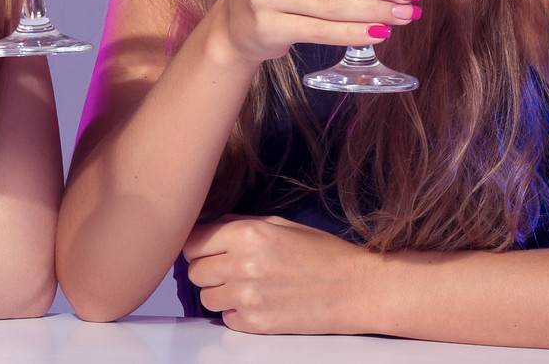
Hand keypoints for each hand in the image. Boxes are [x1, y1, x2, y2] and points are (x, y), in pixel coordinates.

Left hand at [182, 215, 378, 334]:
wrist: (356, 288)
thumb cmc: (323, 253)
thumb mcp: (281, 224)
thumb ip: (240, 224)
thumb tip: (209, 228)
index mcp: (248, 234)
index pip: (193, 242)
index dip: (198, 245)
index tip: (205, 248)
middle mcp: (242, 265)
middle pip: (194, 271)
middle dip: (207, 268)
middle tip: (227, 267)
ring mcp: (248, 298)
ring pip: (206, 297)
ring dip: (219, 292)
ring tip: (244, 285)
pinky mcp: (257, 324)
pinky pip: (225, 318)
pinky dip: (235, 312)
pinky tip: (257, 302)